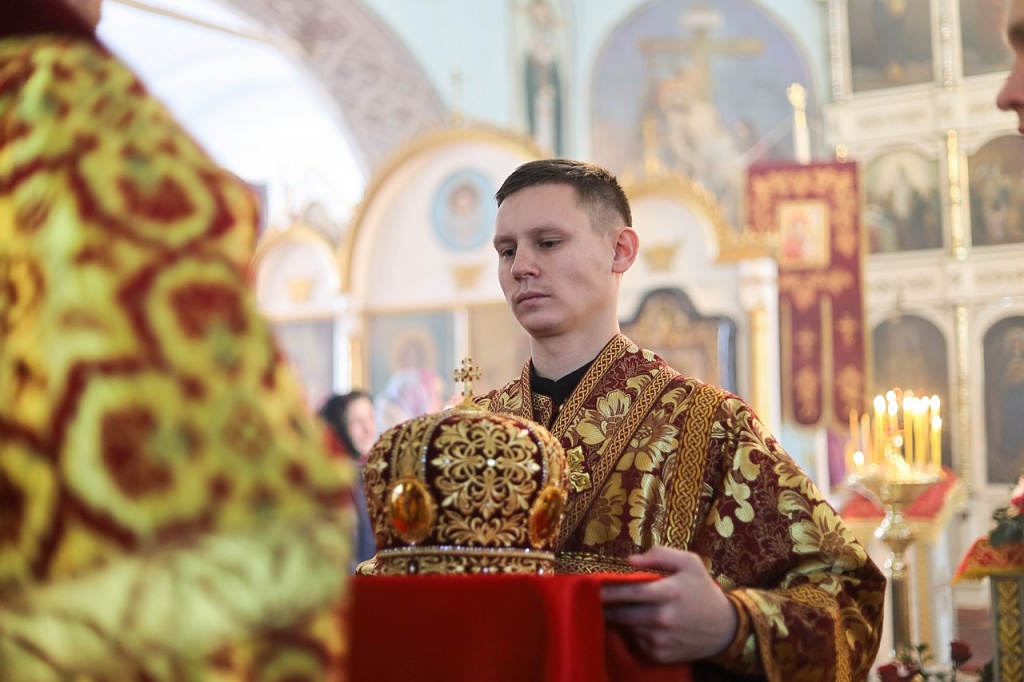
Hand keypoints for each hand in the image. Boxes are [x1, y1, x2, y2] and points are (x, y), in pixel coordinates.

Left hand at [600, 546, 737, 663]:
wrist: (725, 628)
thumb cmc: (703, 590)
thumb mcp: (689, 563)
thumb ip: (660, 555)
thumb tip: (630, 559)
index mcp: (669, 592)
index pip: (630, 592)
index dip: (609, 590)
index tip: (594, 587)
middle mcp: (664, 618)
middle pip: (624, 613)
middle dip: (609, 607)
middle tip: (599, 600)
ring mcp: (662, 639)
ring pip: (630, 627)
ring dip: (624, 619)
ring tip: (623, 610)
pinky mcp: (661, 654)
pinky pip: (639, 642)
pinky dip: (637, 633)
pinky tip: (645, 625)